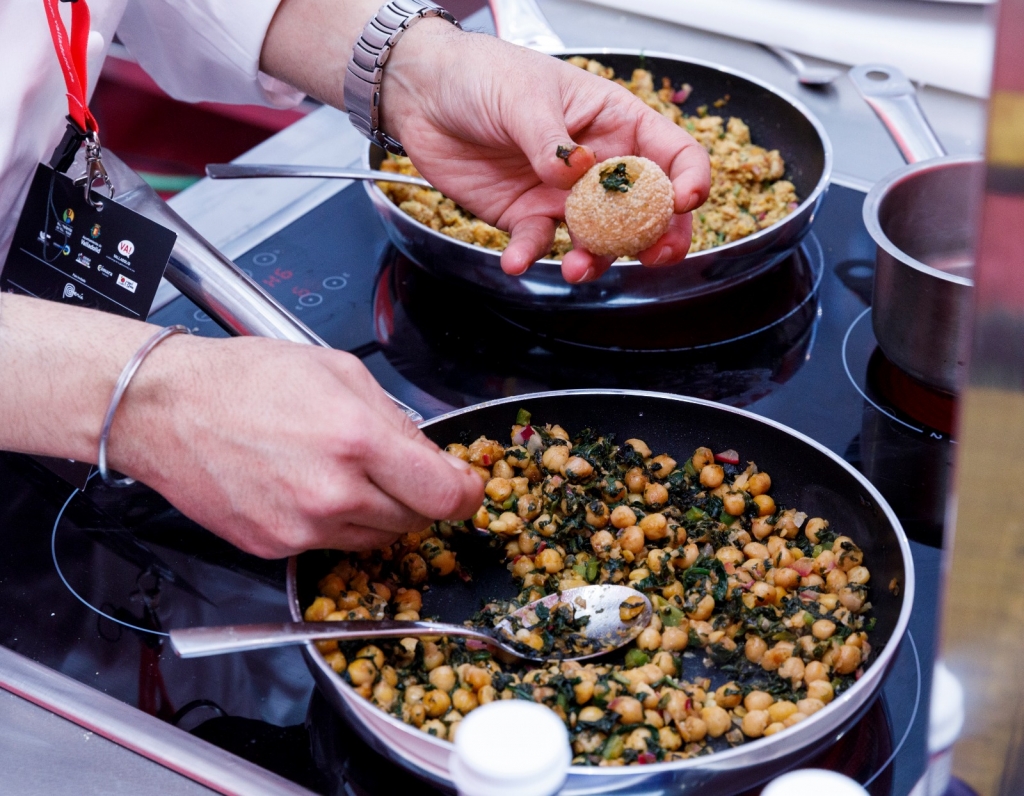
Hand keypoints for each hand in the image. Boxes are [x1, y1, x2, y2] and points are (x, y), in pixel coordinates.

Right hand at [108, 335, 484, 557]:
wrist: (167, 410)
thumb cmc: (247, 381)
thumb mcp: (340, 372)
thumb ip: (396, 419)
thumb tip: (432, 457)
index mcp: (358, 440)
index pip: (445, 495)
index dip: (466, 493)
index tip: (466, 487)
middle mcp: (334, 494)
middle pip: (415, 521)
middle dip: (418, 496)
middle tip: (394, 468)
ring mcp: (303, 529)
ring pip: (378, 540)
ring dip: (378, 513)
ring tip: (344, 473)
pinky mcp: (276, 549)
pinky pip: (333, 547)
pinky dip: (336, 525)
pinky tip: (310, 489)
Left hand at [380, 21, 710, 283]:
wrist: (423, 94)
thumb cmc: (482, 74)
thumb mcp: (523, 95)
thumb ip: (552, 140)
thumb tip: (578, 172)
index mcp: (613, 120)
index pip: (672, 152)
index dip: (689, 178)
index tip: (687, 201)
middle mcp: (597, 162)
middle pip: (647, 208)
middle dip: (656, 236)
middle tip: (651, 256)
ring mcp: (563, 193)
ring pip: (597, 237)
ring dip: (593, 257)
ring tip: (575, 268)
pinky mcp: (525, 215)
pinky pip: (537, 243)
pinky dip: (529, 256)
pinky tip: (516, 261)